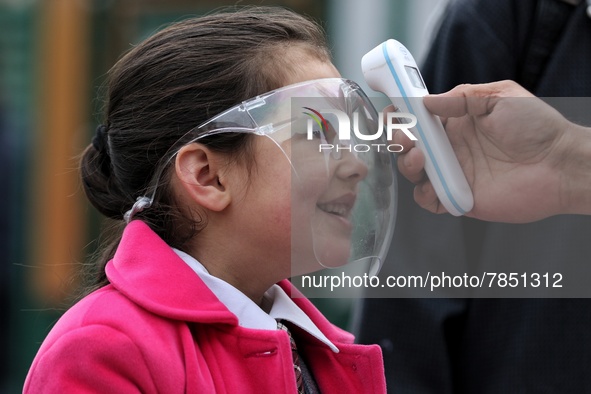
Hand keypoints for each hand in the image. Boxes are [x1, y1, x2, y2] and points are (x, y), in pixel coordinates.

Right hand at [394, 80, 590, 222]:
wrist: (559, 165)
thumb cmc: (537, 127)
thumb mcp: (500, 97)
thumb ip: (462, 98)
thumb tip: (428, 102)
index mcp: (456, 121)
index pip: (419, 117)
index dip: (401, 115)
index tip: (391, 112)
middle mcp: (451, 147)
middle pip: (409, 145)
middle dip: (398, 139)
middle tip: (405, 137)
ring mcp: (453, 173)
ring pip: (413, 172)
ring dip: (407, 164)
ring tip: (421, 158)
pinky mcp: (458, 198)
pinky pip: (429, 199)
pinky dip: (425, 194)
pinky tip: (434, 185)